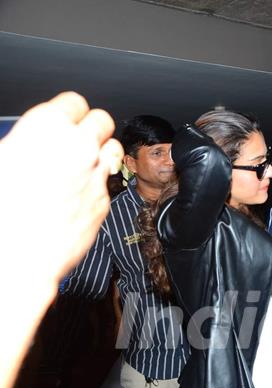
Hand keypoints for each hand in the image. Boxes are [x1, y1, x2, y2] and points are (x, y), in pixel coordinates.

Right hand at [0, 92, 122, 283]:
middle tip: (76, 139)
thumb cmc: (1, 211)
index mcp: (47, 128)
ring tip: (83, 161)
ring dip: (102, 150)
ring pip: (113, 148)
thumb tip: (22, 142)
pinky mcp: (103, 201)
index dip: (67, 111)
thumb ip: (16, 143)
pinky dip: (97, 183)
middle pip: (102, 120)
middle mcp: (78, 147)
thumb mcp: (0, 160)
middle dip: (89, 127)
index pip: (73, 101)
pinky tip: (78, 192)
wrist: (14, 255)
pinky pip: (108, 182)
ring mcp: (95, 174)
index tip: (62, 120)